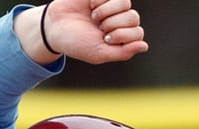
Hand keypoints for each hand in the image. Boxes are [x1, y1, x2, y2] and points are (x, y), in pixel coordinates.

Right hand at [33, 0, 148, 64]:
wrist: (54, 26)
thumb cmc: (75, 43)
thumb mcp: (98, 53)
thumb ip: (122, 52)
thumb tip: (144, 46)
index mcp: (122, 37)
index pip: (138, 33)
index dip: (122, 35)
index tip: (105, 38)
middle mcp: (120, 20)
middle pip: (133, 17)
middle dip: (113, 23)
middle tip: (98, 27)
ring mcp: (113, 6)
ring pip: (125, 2)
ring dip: (106, 10)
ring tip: (93, 16)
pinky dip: (99, 0)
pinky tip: (90, 5)